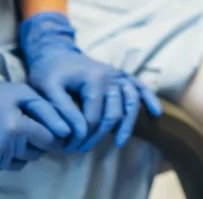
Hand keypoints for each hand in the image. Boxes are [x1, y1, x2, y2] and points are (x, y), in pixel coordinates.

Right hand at [0, 73, 70, 175]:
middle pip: (37, 154)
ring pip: (21, 162)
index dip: (52, 133)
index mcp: (16, 127)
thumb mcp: (21, 92)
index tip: (46, 125)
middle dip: (35, 142)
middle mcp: (2, 148)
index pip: (49, 140)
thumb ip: (48, 110)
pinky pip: (3, 167)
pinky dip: (3, 157)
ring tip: (5, 130)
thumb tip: (66, 131)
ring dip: (20, 151)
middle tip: (20, 124)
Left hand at [19, 12, 161, 152]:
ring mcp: (118, 75)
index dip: (81, 135)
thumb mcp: (46, 89)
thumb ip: (62, 110)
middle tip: (82, 149)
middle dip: (99, 135)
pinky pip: (140, 87)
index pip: (93, 116)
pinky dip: (149, 99)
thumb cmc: (48, 72)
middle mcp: (111, 76)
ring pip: (130, 104)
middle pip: (113, 113)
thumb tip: (77, 133)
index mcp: (93, 78)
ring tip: (118, 143)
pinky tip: (155, 113)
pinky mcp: (121, 76)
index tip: (68, 147)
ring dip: (126, 125)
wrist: (55, 53)